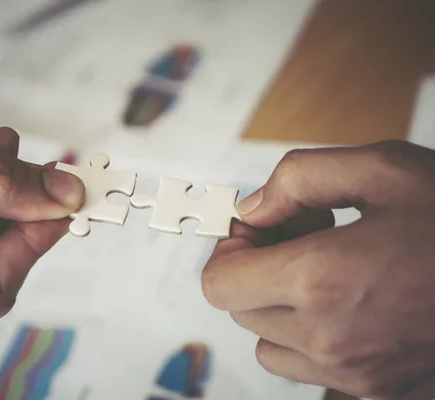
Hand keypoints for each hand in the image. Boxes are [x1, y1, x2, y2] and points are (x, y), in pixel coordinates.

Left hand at [201, 140, 434, 399]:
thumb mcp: (384, 169)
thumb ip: (298, 179)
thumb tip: (251, 209)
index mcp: (321, 280)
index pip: (219, 283)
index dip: (229, 250)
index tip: (256, 228)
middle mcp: (330, 338)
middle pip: (241, 308)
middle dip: (256, 267)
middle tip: (300, 234)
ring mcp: (355, 374)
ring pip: (269, 342)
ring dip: (279, 304)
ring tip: (325, 267)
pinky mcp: (377, 390)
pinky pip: (309, 367)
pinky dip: (308, 335)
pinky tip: (348, 299)